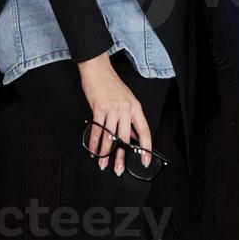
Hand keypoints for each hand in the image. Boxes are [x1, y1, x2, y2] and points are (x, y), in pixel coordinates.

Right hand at [78, 55, 153, 175]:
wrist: (98, 69)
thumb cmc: (112, 84)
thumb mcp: (127, 99)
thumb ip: (130, 118)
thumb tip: (133, 136)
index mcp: (135, 107)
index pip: (144, 131)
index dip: (146, 148)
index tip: (144, 161)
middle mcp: (125, 109)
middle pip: (125, 138)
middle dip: (121, 157)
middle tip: (119, 169)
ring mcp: (112, 109)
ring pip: (109, 136)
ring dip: (105, 153)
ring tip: (103, 164)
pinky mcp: (98, 108)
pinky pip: (97, 130)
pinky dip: (94, 143)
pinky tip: (93, 151)